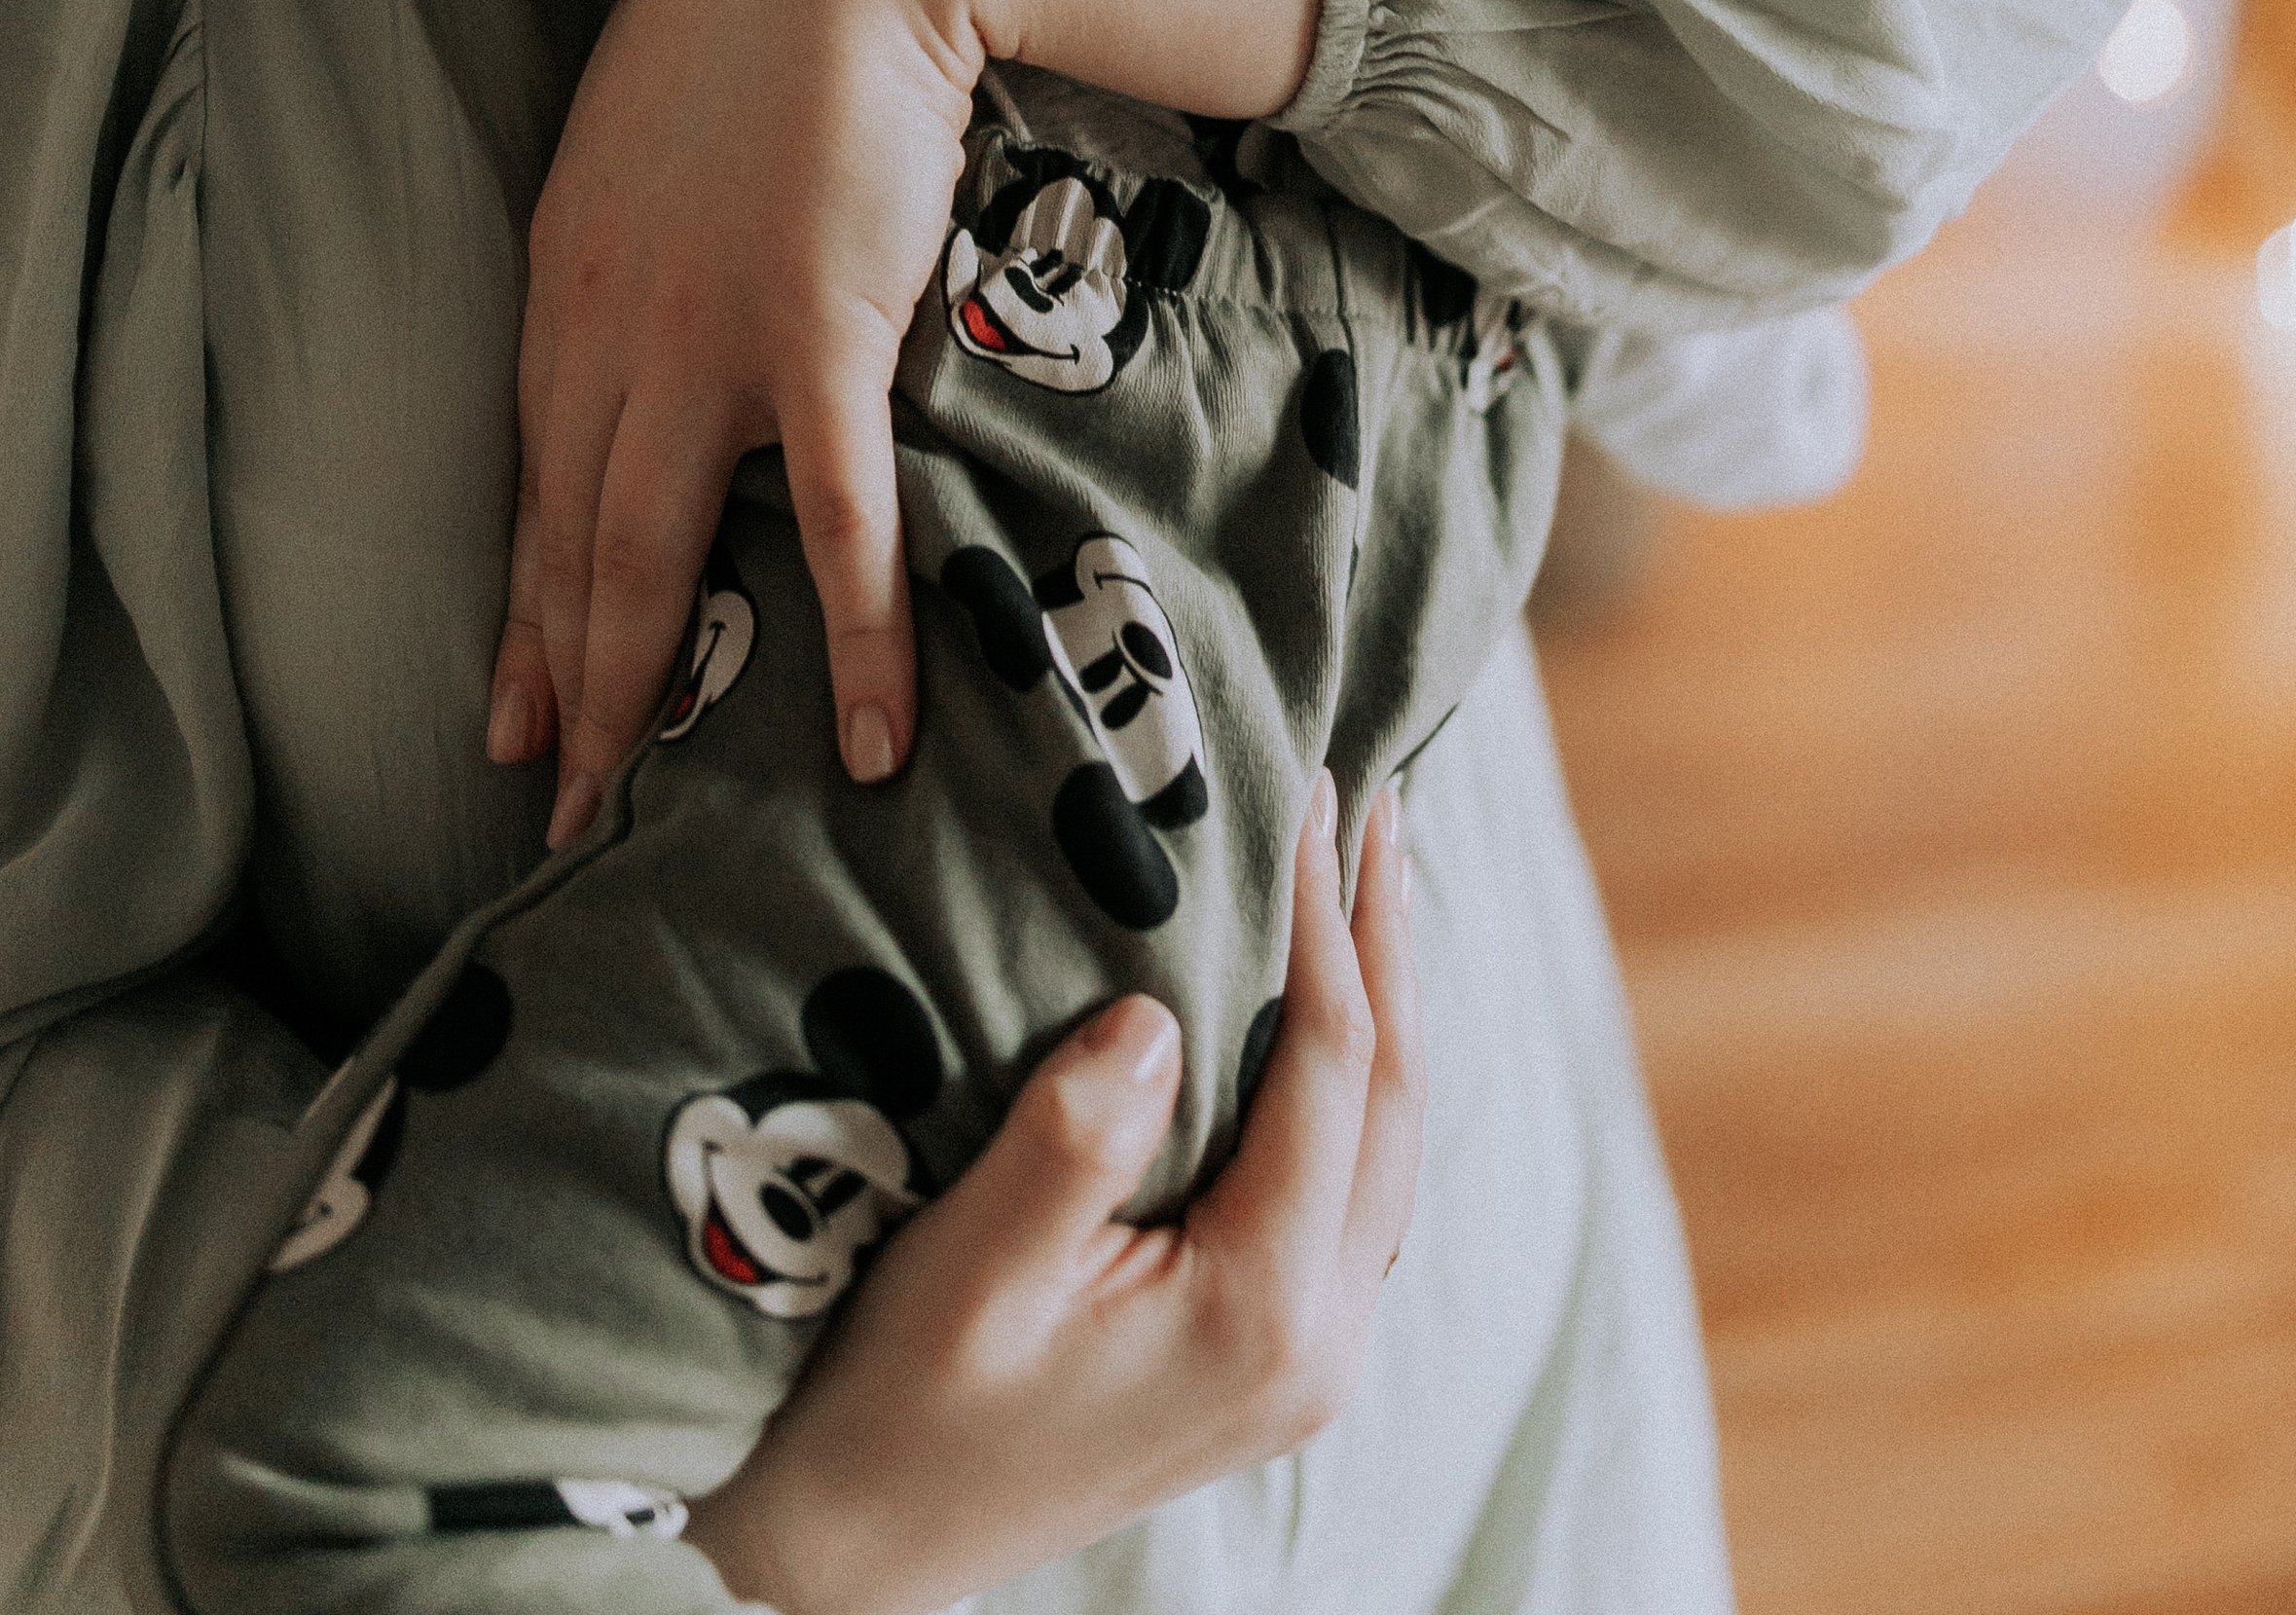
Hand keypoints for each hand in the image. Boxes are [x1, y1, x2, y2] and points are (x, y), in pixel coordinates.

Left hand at [493, 0, 984, 841]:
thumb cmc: (762, 16)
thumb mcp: (654, 138)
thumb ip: (645, 241)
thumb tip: (671, 311)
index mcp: (568, 281)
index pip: (534, 476)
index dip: (526, 604)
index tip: (512, 710)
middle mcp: (607, 328)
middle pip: (568, 539)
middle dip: (557, 684)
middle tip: (555, 806)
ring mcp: (702, 340)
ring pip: (649, 552)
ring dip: (638, 692)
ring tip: (637, 804)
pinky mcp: (814, 335)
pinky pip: (831, 521)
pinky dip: (852, 635)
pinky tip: (871, 733)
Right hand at [684, 779, 1424, 1614]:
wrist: (867, 1555)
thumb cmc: (898, 1410)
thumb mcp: (965, 1273)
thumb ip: (1067, 1147)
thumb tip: (1153, 1012)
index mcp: (1260, 1311)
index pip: (1330, 1068)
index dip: (1326, 920)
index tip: (1308, 792)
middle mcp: (1318, 1343)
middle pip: (1394, 1099)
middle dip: (1389, 940)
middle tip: (1377, 799)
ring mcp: (1310, 1363)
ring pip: (1390, 1144)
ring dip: (1386, 1002)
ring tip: (1369, 874)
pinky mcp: (1277, 1361)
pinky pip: (1355, 1187)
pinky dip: (1355, 1078)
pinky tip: (1327, 1012)